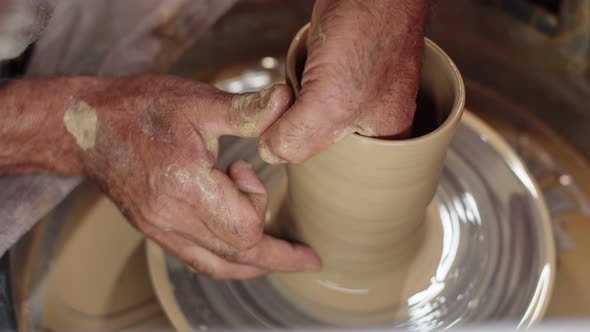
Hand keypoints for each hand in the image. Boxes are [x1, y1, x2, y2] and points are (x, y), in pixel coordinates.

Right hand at [77, 75, 319, 278]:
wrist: (86, 127)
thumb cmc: (139, 109)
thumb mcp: (196, 102)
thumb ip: (246, 110)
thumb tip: (287, 103)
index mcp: (184, 189)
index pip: (244, 227)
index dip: (259, 200)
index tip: (245, 167)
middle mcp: (172, 220)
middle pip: (238, 257)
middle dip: (278, 255)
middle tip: (308, 257)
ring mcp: (161, 230)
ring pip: (219, 267)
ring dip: (256, 266)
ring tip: (286, 262)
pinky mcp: (156, 231)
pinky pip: (198, 261)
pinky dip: (228, 263)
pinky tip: (244, 258)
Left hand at [259, 0, 428, 162]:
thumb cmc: (367, 34)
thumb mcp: (330, 103)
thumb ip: (299, 137)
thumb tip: (270, 152)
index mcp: (385, 135)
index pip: (339, 167)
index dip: (309, 155)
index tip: (287, 138)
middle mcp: (373, 118)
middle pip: (324, 143)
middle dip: (299, 129)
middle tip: (289, 109)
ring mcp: (357, 93)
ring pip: (314, 118)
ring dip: (294, 108)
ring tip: (299, 85)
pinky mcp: (340, 71)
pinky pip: (312, 94)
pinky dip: (298, 89)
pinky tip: (298, 74)